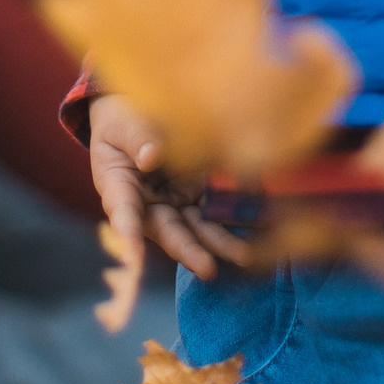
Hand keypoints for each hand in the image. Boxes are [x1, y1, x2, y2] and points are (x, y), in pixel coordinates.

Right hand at [87, 95, 251, 280]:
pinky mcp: (205, 191)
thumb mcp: (121, 125)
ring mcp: (181, 200)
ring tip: (244, 255)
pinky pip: (222, 207)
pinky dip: (240, 215)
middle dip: (190, 251)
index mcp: (121, 190)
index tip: (133, 257)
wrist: (143, 114)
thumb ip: (135, 139)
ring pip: (201, 227)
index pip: (124, 213)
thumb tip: (151, 157)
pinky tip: (262, 222)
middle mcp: (154, 205)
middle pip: (171, 232)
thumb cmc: (122, 121)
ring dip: (222, 243)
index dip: (128, 234)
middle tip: (207, 269)